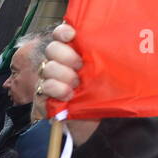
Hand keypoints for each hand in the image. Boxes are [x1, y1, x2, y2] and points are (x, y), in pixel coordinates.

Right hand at [41, 23, 99, 145]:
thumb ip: (104, 56)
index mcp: (74, 53)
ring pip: (48, 67)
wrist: (97, 124)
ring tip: (76, 84)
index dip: (63, 32)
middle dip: (66, 56)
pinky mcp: (45, 97)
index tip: (72, 35)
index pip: (61, 34)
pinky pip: (44, 86)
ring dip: (63, 75)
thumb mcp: (110, 72)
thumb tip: (114, 39)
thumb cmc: (106, 95)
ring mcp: (50, 80)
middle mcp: (60, 64)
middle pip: (52, 49)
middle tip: (80, 66)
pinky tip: (68, 95)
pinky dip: (56, 89)